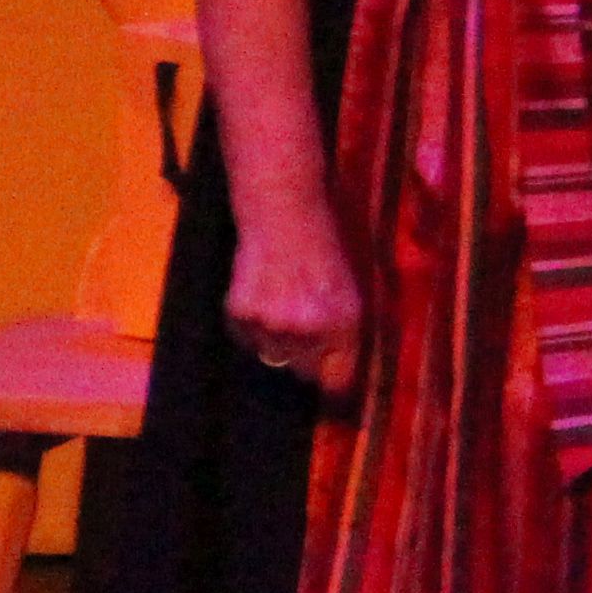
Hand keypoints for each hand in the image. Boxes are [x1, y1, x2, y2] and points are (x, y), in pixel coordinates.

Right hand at [224, 207, 363, 398]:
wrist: (283, 210)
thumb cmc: (324, 245)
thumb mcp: (351, 289)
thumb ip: (348, 332)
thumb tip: (340, 372)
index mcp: (344, 325)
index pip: (338, 381)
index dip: (334, 380)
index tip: (331, 381)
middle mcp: (308, 330)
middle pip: (304, 373)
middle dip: (307, 358)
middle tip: (305, 330)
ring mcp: (271, 324)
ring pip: (273, 356)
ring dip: (278, 341)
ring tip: (282, 305)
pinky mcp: (240, 313)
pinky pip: (246, 339)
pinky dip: (252, 325)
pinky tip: (261, 295)